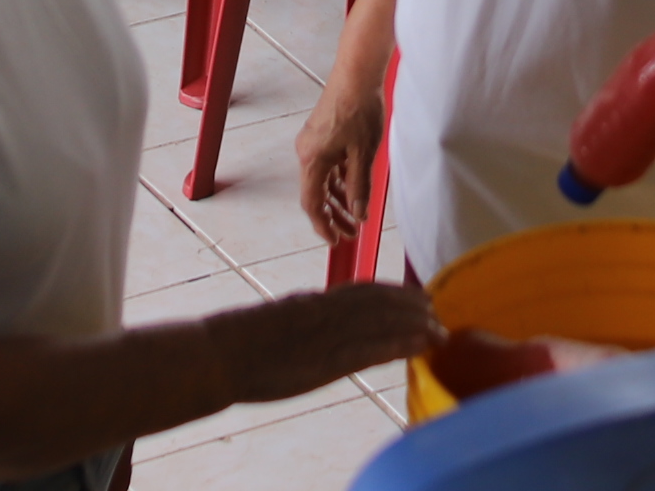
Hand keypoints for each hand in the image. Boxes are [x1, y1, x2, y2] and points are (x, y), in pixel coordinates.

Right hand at [208, 283, 440, 404]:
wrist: (215, 355)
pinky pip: (373, 349)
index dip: (389, 294)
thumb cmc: (232, 345)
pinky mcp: (328, 361)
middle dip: (409, 306)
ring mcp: (328, 336)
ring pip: (382, 322)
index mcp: (310, 303)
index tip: (410, 296)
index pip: (359, 293)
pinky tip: (422, 343)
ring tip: (438, 327)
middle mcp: (325, 313)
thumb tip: (306, 317)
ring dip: (415, 324)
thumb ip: (295, 319)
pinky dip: (401, 343)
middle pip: (377, 303)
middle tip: (434, 309)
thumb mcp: (269, 325)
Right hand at [295, 78, 384, 247]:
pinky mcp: (322, 135)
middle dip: (332, 216)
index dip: (323, 225)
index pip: (312, 203)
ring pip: (323, 180)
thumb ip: (359, 187)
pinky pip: (327, 166)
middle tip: (349, 233)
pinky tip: (354, 189)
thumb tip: (358, 213)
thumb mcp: (363, 154)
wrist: (357, 74)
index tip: (335, 241)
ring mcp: (313, 142)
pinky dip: (339, 181)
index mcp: (311, 159)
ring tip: (355, 215)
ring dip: (337, 199)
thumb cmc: (359, 109)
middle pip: (316, 193)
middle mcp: (306, 152)